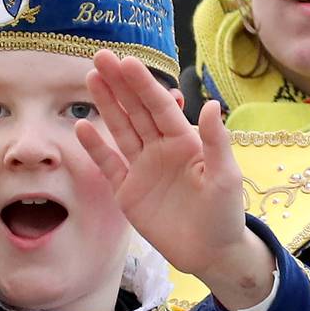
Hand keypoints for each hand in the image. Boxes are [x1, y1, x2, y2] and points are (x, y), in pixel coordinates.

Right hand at [76, 52, 273, 305]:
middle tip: (100, 57)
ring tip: (92, 78)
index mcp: (185, 142)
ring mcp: (143, 169)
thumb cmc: (225, 214)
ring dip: (107, 106)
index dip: (143, 85)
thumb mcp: (226, 177)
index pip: (160, 107)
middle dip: (120, 85)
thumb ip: (217, 142)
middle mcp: (161, 149)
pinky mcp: (128, 192)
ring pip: (121, 130)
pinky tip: (82, 127)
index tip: (127, 62)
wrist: (211, 253)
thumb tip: (211, 104)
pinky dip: (96, 147)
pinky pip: (109, 165)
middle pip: (137, 111)